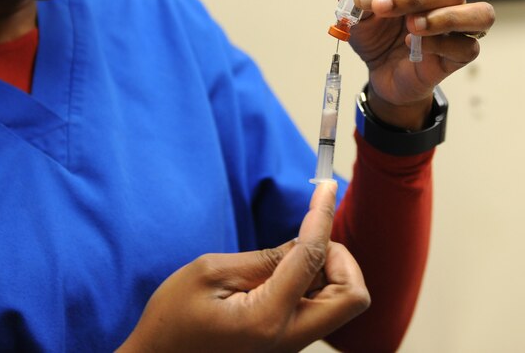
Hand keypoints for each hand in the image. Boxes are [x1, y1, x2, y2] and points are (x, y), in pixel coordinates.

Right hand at [118, 181, 368, 352]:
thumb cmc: (172, 321)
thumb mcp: (209, 274)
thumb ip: (262, 259)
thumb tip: (302, 243)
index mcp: (268, 318)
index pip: (313, 258)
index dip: (322, 216)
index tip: (328, 188)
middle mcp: (289, 338)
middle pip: (353, 296)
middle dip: (341, 259)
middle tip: (308, 239)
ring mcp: (290, 345)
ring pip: (341, 303)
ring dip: (328, 271)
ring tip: (284, 258)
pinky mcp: (286, 344)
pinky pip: (320, 310)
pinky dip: (314, 284)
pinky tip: (281, 274)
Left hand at [344, 0, 494, 128]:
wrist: (382, 74)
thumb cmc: (379, 40)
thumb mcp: (360, 21)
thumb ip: (356, 3)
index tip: (368, 1)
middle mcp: (448, 4)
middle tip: (384, 8)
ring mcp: (459, 31)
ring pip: (480, 14)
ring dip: (446, 17)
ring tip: (413, 26)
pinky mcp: (460, 57)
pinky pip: (467, 48)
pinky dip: (443, 45)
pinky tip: (416, 48)